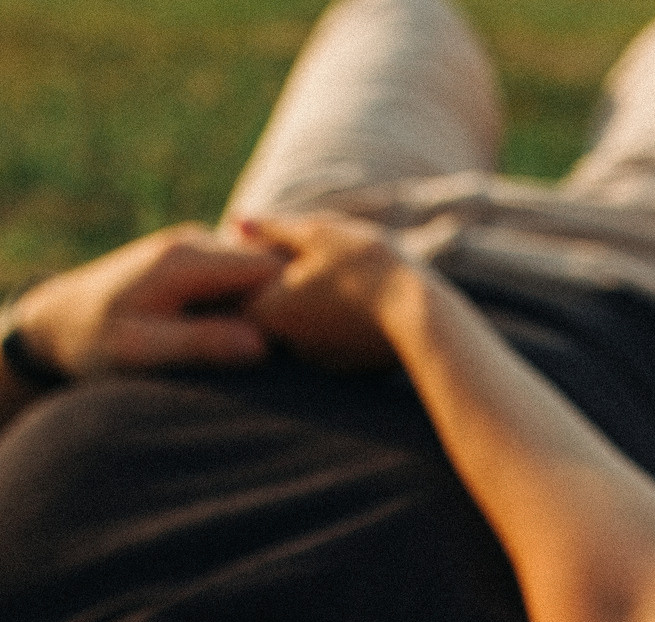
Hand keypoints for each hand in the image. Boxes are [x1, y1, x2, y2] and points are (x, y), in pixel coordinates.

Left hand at [6, 223, 280, 376]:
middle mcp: (194, 241)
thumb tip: (260, 345)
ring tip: (280, 343)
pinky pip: (238, 275)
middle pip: (268, 264)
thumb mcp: (141, 351)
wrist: (53, 320)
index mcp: (187, 259)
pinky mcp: (191, 259)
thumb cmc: (91, 341)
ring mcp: (193, 246)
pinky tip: (251, 332)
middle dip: (286, 302)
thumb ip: (198, 344)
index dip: (291, 304)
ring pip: (256, 269)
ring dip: (269, 302)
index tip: (301, 342)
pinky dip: (251, 301)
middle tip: (300, 348)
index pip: (269, 269)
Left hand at [236, 211, 408, 371]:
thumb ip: (273, 229)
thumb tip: (236, 221)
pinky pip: (330, 339)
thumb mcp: (317, 233)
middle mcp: (285, 343)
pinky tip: (358, 299)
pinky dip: (336, 320)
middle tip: (303, 258)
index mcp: (267, 310)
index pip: (232, 294)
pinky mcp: (346, 366)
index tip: (259, 252)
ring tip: (336, 276)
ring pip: (300, 325)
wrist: (421, 316)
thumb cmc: (365, 267)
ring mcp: (316, 359)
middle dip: (277, 286)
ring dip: (309, 304)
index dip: (243, 271)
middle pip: (266, 310)